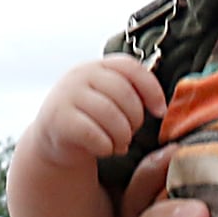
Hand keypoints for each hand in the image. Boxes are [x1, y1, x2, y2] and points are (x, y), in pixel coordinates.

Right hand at [27, 55, 166, 172]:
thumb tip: (163, 107)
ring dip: (122, 135)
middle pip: (124, 93)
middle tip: (132, 133)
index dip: (151, 89)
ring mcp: (67, 95)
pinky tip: (105, 149)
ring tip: (120, 144)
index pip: (131, 68)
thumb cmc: (91, 116)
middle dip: (135, 118)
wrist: (54, 135)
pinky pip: (92, 133)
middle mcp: (81, 75)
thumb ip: (132, 93)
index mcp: (99, 66)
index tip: (160, 111)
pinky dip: (105, 146)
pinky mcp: (58, 119)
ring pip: (109, 113)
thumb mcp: (110, 98)